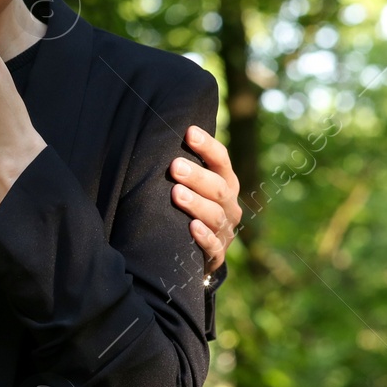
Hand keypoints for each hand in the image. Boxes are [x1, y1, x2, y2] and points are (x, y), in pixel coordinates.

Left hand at [170, 126, 240, 273]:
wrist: (197, 254)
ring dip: (196, 204)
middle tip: (175, 167)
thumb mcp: (192, 188)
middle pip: (218, 188)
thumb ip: (183, 168)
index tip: (189, 132)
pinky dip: (203, 237)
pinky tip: (191, 227)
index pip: (221, 160)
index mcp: (225, 183)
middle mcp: (229, 205)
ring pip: (215, 215)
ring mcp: (225, 231)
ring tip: (177, 193)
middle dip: (197, 176)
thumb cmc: (189, 210)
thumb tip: (157, 137)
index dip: (208, 146)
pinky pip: (212, 246)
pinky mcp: (216, 255)